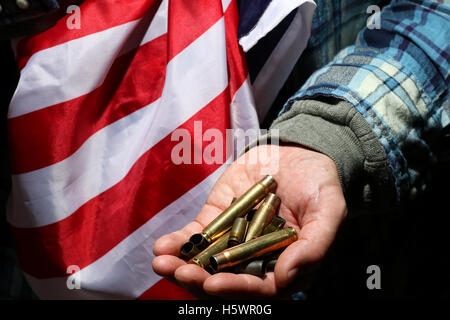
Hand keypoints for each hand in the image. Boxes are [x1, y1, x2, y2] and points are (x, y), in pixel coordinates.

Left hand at [152, 144, 346, 297]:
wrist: (299, 152)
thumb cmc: (320, 183)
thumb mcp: (329, 210)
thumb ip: (313, 246)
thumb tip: (286, 279)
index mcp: (285, 265)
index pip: (259, 288)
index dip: (237, 289)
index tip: (214, 285)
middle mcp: (256, 259)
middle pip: (226, 279)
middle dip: (200, 281)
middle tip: (180, 274)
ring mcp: (234, 241)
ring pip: (205, 262)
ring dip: (182, 266)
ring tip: (162, 263)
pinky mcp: (218, 221)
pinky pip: (196, 236)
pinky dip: (178, 242)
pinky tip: (162, 246)